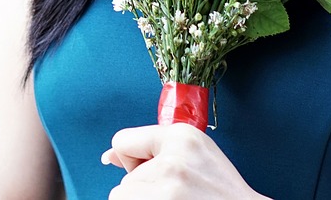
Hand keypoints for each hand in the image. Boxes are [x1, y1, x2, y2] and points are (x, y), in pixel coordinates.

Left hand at [102, 123, 271, 198]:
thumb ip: (153, 149)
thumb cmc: (221, 191)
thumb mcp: (194, 154)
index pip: (121, 142)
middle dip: (143, 189)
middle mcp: (172, 161)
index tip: (156, 174)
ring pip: (123, 196)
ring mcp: (167, 191)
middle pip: (125, 178)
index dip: (135, 162)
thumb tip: (109, 157)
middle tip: (178, 194)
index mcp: (182, 137)